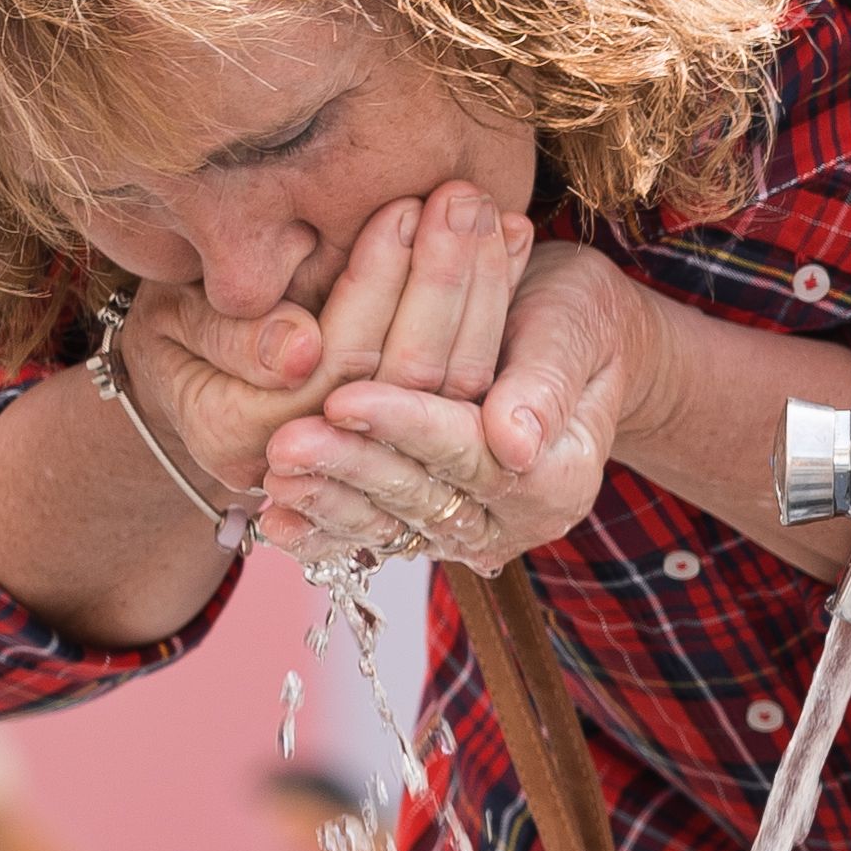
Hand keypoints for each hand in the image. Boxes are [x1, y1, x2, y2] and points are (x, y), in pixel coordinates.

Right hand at [114, 185, 528, 499]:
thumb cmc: (168, 326)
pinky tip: (510, 246)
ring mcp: (363, 456)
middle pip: (402, 376)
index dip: (375, 285)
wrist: (184, 378)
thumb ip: (230, 334)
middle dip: (442, 281)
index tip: (404, 207)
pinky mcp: (404, 437)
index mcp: (240, 435)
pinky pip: (460, 383)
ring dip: (482, 295)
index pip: (335, 360)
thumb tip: (298, 349)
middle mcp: (311, 462)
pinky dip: (489, 313)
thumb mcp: (172, 319)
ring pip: (445, 385)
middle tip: (465, 198)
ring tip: (498, 213)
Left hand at [255, 237, 659, 577]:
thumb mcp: (574, 329)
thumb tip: (516, 445)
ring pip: (392, 522)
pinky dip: (326, 529)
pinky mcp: (433, 526)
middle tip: (285, 444)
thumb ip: (545, 385)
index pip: (472, 452)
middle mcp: (517, 518)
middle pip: (424, 495)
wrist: (577, 341)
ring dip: (328, 499)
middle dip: (351, 465)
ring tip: (270, 476)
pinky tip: (278, 523)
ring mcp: (472, 528)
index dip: (407, 425)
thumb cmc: (579, 317)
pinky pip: (376, 534)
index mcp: (562, 476)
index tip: (344, 397)